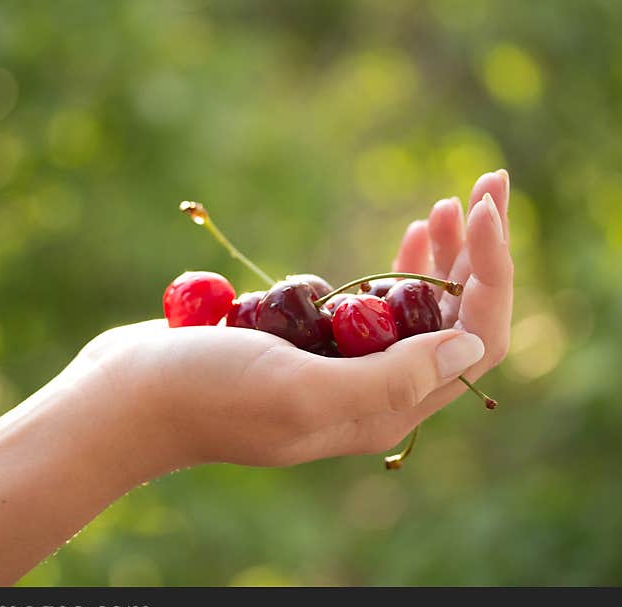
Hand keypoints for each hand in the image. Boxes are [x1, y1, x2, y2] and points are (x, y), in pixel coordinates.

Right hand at [71, 171, 511, 470]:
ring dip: (445, 256)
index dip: (491, 275)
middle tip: (490, 181)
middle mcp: (374, 393)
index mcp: (383, 409)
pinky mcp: (314, 345)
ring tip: (453, 202)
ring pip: (418, 311)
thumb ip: (390, 378)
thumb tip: (471, 344)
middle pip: (455, 322)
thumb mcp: (299, 390)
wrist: (129, 396)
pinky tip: (410, 236)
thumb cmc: (205, 394)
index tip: (483, 208)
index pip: (473, 343)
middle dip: (479, 253)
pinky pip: (377, 306)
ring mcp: (344, 368)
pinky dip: (399, 268)